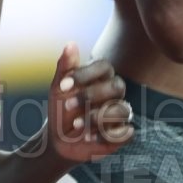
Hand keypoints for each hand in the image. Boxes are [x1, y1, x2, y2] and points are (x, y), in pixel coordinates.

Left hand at [46, 43, 133, 163]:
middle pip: (117, 86)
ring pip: (122, 110)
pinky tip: (89, 137)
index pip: (104, 67)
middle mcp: (113, 93)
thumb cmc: (60, 108)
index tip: (63, 86)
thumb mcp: (58, 88)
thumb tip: (71, 44)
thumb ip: (65, 66)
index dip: (86, 74)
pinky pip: (125, 132)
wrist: (58, 138)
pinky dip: (105, 135)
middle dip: (91, 96)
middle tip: (68, 105)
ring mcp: (119, 113)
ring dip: (97, 117)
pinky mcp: (121, 133)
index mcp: (100, 78)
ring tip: (76, 124)